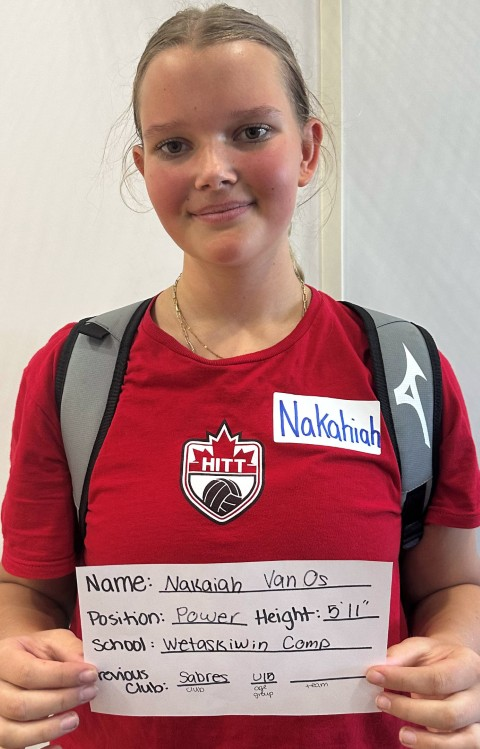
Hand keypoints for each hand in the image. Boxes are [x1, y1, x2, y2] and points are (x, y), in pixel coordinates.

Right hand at [0, 629, 97, 748]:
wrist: (22, 662)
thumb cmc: (38, 652)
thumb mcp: (53, 641)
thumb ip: (69, 650)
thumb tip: (85, 667)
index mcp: (4, 659)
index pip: (28, 673)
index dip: (61, 677)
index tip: (90, 674)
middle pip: (20, 706)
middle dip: (60, 701)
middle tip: (89, 693)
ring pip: (12, 734)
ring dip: (47, 730)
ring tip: (74, 720)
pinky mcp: (2, 734)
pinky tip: (58, 747)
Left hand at [366, 636, 479, 746]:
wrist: (456, 668)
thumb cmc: (437, 659)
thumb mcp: (421, 648)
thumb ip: (401, 655)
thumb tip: (381, 668)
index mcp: (468, 666)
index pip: (436, 679)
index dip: (402, 680)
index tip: (374, 675)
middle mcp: (479, 694)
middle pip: (448, 713)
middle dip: (410, 710)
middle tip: (381, 700)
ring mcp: (479, 718)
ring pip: (459, 738)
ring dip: (426, 739)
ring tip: (401, 733)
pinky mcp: (475, 736)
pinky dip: (435, 746)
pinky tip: (414, 740)